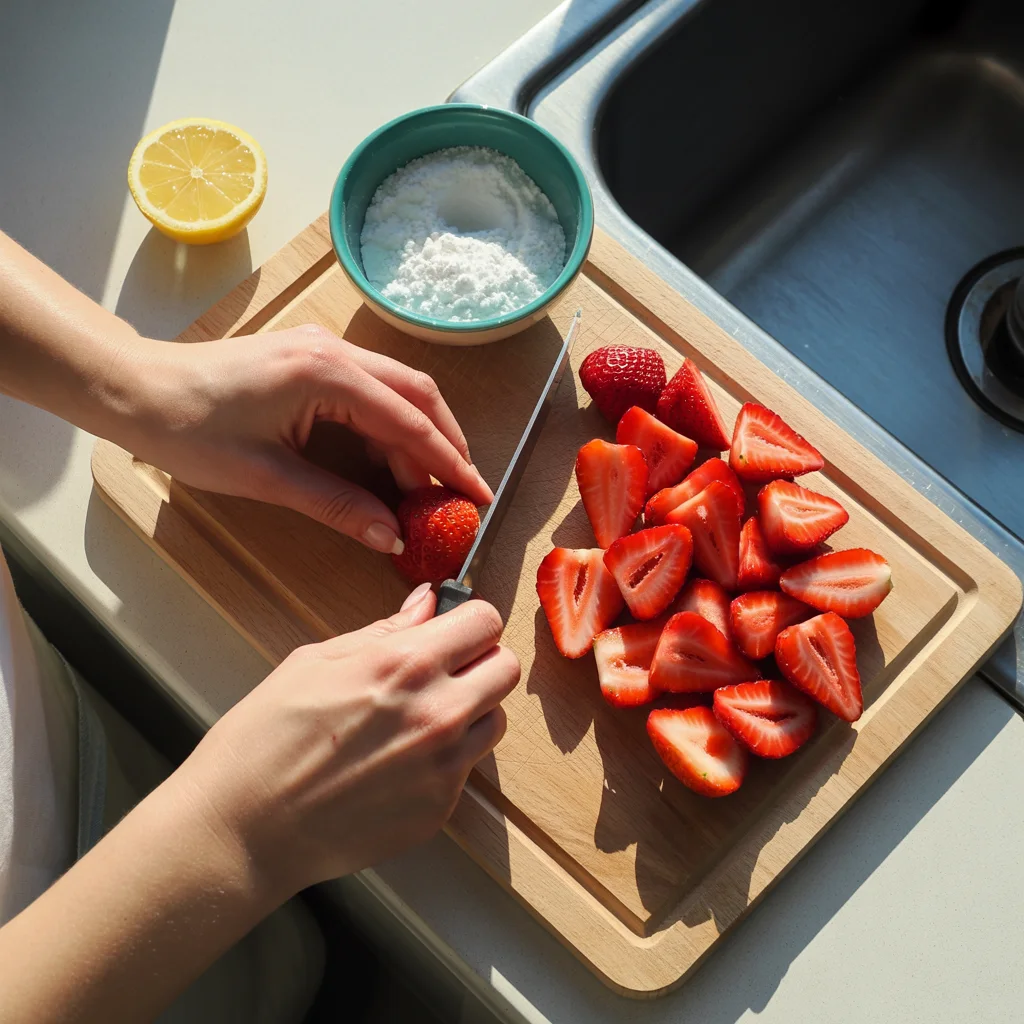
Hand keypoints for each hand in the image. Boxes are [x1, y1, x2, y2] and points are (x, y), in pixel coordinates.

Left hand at [117, 325, 492, 553]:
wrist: (134, 388)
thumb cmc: (186, 428)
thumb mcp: (266, 476)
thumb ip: (336, 504)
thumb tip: (389, 535)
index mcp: (326, 375)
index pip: (409, 421)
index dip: (448, 462)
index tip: (477, 494)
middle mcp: (334, 352)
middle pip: (417, 395)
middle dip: (446, 443)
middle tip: (463, 491)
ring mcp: (323, 349)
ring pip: (397, 388)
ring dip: (420, 434)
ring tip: (430, 485)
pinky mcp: (311, 358)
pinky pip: (370, 388)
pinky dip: (391, 423)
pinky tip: (390, 459)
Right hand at [171, 585, 518, 893]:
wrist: (244, 828)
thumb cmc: (265, 739)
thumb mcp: (315, 660)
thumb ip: (384, 630)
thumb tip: (426, 603)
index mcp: (404, 664)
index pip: (486, 621)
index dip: (470, 621)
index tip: (454, 630)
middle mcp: (437, 713)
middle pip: (506, 668)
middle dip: (481, 661)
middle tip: (445, 670)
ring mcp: (443, 766)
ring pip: (497, 720)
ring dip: (472, 712)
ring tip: (421, 719)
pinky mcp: (440, 808)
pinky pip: (467, 769)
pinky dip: (447, 760)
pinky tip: (400, 763)